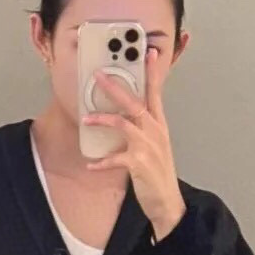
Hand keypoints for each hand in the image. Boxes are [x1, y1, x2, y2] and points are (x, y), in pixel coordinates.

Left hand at [82, 45, 186, 238]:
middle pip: (134, 102)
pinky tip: (91, 164)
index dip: (152, 72)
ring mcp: (147, 147)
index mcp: (159, 125)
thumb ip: (144, 130)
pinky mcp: (138, 163)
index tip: (148, 52)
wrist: (168, 202)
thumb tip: (126, 118)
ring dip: (102, 120)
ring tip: (86, 118)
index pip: (156, 93)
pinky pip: (114, 158)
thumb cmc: (158, 174)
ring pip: (122, 123)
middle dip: (115, 87)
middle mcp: (155, 131)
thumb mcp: (156, 146)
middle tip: (98, 75)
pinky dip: (101, 162)